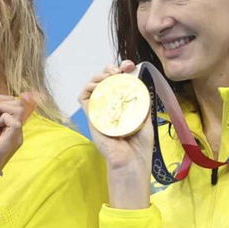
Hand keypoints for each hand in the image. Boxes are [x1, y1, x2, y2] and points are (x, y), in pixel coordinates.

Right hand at [81, 60, 153, 208]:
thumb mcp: (145, 118)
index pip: (117, 82)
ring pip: (92, 86)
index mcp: (121, 105)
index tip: (130, 65)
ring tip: (111, 75)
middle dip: (110, 69)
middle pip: (103, 81)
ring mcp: (99, 111)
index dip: (121, 70)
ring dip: (99, 76)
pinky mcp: (91, 118)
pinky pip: (83, 98)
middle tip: (121, 69)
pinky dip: (88, 88)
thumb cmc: (139, 146)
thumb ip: (142, 103)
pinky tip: (100, 85)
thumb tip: (141, 85)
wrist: (131, 162)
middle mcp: (109, 106)